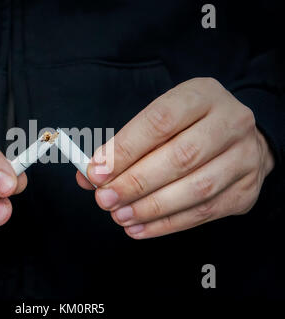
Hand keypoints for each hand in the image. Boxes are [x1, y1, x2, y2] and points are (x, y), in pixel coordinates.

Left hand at [78, 78, 274, 238]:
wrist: (236, 138)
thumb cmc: (187, 127)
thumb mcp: (158, 121)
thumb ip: (123, 146)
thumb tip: (89, 176)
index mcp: (202, 95)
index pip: (160, 121)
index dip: (125, 149)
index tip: (97, 171)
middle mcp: (231, 122)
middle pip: (180, 157)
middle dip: (136, 183)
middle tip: (105, 199)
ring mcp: (244, 157)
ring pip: (196, 189)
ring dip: (151, 208)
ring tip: (120, 216)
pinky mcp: (246, 190)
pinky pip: (204, 213)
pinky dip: (167, 224)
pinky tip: (140, 227)